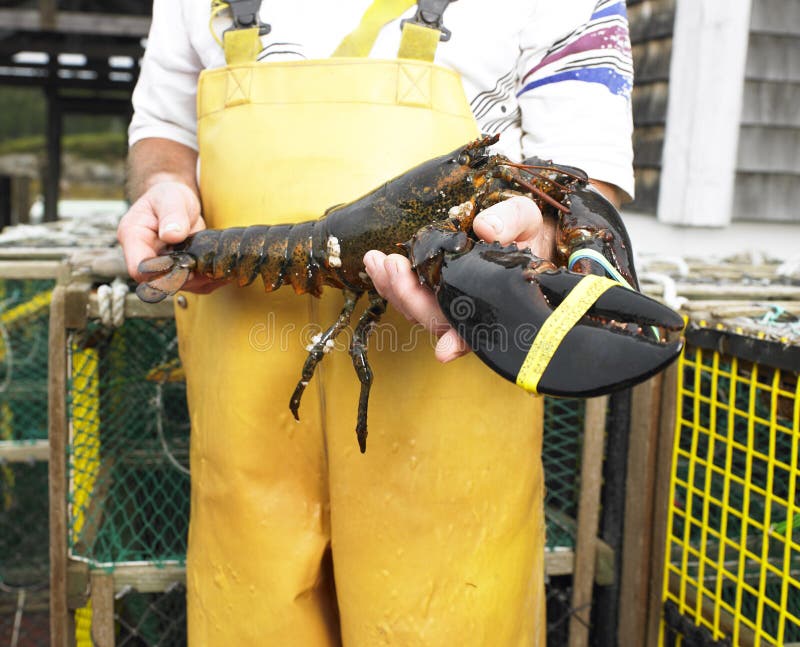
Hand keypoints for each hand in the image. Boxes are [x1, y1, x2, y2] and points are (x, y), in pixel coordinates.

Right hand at [117, 181, 221, 293]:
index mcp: (134, 237)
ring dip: (199, 280)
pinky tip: (218, 269)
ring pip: (180, 286)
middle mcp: (146, 256)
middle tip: (205, 266)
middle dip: (185, 278)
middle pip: (160, 282)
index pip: (138, 268)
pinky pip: (193, 284)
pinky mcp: (178, 271)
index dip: (159, 274)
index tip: (182, 266)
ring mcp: (162, 266)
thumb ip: (172, 214)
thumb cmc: (168, 196)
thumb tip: (172, 234)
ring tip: (214, 267)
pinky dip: (207, 279)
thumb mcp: (170, 197)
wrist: (178, 202)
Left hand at [363, 196, 554, 362]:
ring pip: (418, 310)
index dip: (460, 342)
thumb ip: (512, 220)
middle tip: (390, 264)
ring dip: (393, 289)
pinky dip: (391, 283)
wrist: (517, 228)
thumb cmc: (526, 230)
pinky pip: (410, 295)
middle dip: (408, 296)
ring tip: (374, 262)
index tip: (444, 351)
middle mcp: (470, 308)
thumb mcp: (527, 218)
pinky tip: (376, 264)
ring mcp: (449, 301)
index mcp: (497, 300)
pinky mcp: (433, 289)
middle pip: (436, 319)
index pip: (479, 329)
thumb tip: (486, 228)